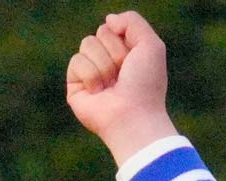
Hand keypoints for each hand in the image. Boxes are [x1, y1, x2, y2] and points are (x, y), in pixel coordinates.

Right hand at [65, 11, 179, 164]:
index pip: (113, 28)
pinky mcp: (75, 85)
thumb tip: (109, 20)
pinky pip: (76, 61)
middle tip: (124, 74)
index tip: (133, 60)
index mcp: (126, 54)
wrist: (133, 116)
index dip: (124, 40)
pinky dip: (91, 75)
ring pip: (87, 44)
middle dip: (115, 51)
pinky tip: (98, 92)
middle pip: (99, 33)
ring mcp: (90, 73)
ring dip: (104, 64)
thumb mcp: (151, 45)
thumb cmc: (146, 84)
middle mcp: (108, 62)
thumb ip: (133, 21)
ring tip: (112, 85)